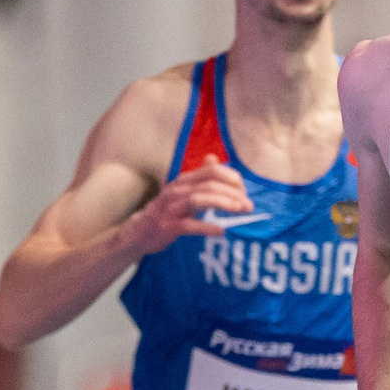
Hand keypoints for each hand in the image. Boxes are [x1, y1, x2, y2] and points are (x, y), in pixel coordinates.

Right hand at [127, 162, 253, 256]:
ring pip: (200, 200)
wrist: (140, 230)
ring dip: (223, 203)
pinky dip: (207, 227)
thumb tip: (214, 158)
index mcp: (184, 180)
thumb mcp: (181, 189)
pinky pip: (190, 225)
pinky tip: (221, 231)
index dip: (231, 177)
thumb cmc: (166, 210)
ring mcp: (172, 208)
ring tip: (239, 210)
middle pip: (210, 185)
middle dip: (233, 193)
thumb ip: (199, 175)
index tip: (244, 190)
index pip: (211, 170)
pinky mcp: (169, 226)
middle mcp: (177, 190)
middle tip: (249, 206)